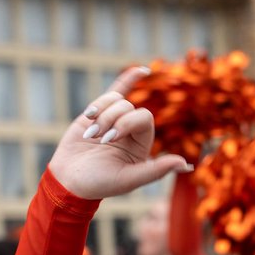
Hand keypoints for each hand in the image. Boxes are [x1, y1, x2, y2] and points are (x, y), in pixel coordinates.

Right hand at [47, 66, 190, 199]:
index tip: (108, 139)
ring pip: (115, 100)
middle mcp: (131, 131)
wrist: (68, 180)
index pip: (144, 118)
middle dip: (111, 119)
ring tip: (89, 134)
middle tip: (98, 139)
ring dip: (101, 114)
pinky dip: (128, 80)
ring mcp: (114, 120)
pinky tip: (142, 70)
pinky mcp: (98, 113)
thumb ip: (156, 171)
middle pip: (129, 107)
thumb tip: (186, 165)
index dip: (126, 122)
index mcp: (142, 145)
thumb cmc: (98, 183)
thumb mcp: (128, 179)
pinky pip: (116, 91)